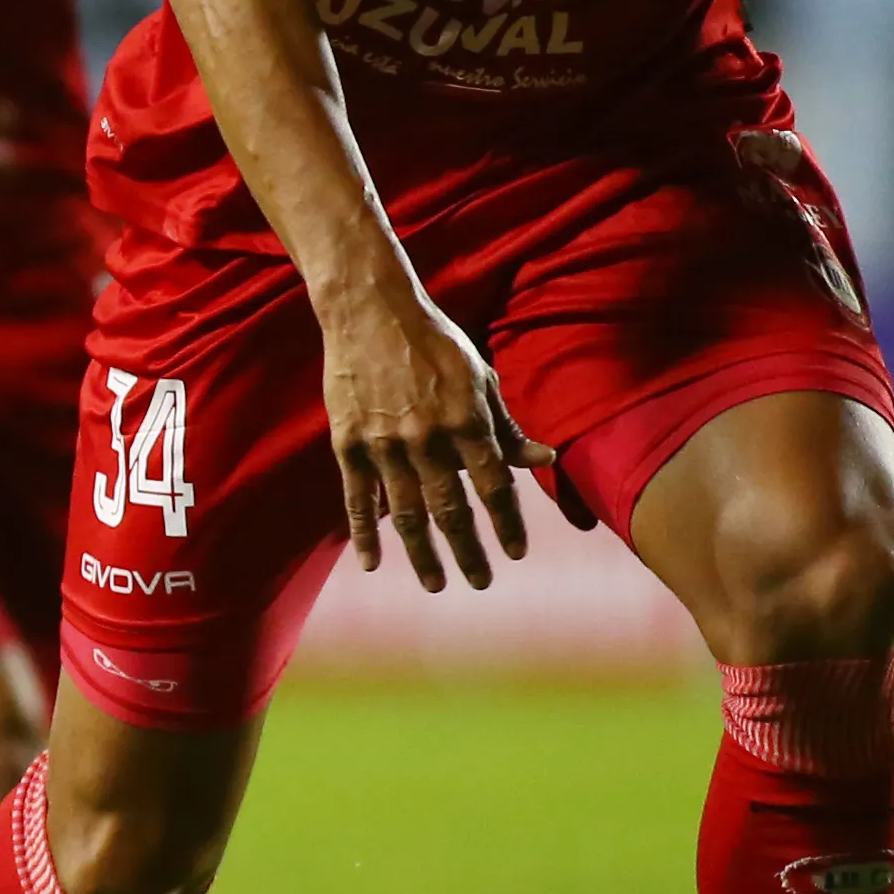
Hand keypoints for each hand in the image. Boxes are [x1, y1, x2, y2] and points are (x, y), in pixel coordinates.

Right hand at [319, 280, 572, 592]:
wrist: (370, 310)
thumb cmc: (434, 342)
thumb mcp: (480, 376)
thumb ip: (507, 426)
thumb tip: (546, 459)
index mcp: (467, 420)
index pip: (494, 485)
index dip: (507, 522)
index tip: (516, 553)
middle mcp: (428, 438)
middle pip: (452, 509)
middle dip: (469, 550)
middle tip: (481, 581)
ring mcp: (384, 444)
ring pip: (407, 513)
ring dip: (424, 554)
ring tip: (436, 584)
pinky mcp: (348, 443)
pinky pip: (357, 499)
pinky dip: (364, 533)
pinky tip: (373, 563)